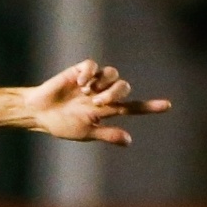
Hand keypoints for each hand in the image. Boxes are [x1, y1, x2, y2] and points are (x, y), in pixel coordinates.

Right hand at [25, 60, 170, 144]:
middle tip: (98, 102)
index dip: (150, 107)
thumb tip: (129, 141)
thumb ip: (107, 134)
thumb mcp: (86, 132)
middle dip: (115, 93)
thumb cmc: (61, 124)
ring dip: (103, 83)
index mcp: (106, 109)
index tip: (167, 106)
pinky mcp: (79, 71)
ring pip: (112, 74)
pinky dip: (90, 72)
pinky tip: (80, 82)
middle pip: (123, 87)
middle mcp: (102, 93)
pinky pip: (93, 66)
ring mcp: (92, 81)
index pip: (133, 107)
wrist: (39, 112)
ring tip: (87, 91)